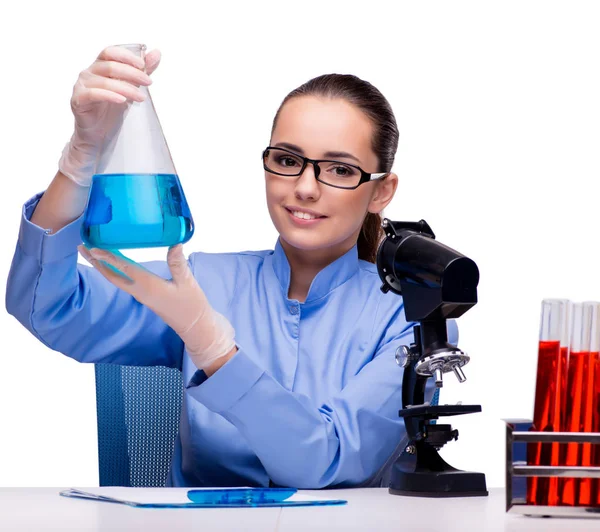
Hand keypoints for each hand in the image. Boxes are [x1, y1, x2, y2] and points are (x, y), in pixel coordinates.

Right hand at [59, 45, 160, 186]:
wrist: (99, 134)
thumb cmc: (112, 110)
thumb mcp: (131, 88)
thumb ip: (142, 71)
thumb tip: (157, 53)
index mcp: (99, 67)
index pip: (110, 52)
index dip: (126, 56)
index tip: (144, 65)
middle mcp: (88, 73)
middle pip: (109, 65)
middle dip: (132, 73)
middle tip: (149, 83)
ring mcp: (81, 86)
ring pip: (104, 81)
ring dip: (126, 88)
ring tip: (141, 97)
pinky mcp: (78, 101)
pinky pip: (92, 94)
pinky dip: (108, 95)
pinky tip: (122, 101)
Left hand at [78, 244, 236, 370]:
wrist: (195, 326)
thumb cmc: (192, 305)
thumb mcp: (188, 282)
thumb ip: (179, 263)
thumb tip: (175, 243)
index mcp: (148, 286)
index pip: (124, 269)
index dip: (108, 257)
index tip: (93, 247)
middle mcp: (140, 291)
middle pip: (111, 275)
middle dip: (96, 261)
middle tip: (81, 247)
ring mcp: (141, 295)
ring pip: (116, 279)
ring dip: (102, 266)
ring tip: (92, 253)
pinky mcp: (145, 296)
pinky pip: (124, 281)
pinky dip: (114, 270)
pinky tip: (114, 264)